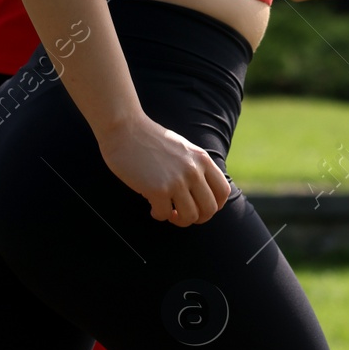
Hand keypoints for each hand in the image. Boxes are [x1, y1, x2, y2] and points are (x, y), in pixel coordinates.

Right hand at [99, 112, 231, 225]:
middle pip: (210, 209)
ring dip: (178, 220)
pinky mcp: (158, 189)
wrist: (124, 129)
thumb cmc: (149, 139)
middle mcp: (194, 170)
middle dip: (197, 218)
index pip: (223, 191)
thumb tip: (201, 192)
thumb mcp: (183, 149)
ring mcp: (177, 180)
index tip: (200, 207)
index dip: (214, 206)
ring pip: (190, 217)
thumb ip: (195, 166)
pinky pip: (165, 215)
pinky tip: (151, 207)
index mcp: (202, 159)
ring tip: (168, 212)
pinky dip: (158, 215)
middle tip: (182, 215)